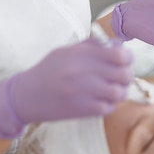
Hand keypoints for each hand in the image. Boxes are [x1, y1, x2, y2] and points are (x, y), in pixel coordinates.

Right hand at [0, 36, 132, 138]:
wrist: (25, 96)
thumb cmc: (48, 71)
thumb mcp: (66, 51)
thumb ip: (91, 46)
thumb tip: (118, 44)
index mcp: (81, 54)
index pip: (119, 54)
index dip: (127, 58)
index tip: (123, 61)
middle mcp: (83, 70)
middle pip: (124, 74)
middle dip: (126, 76)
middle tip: (120, 79)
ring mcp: (83, 91)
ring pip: (119, 93)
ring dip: (119, 93)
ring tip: (111, 92)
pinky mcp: (81, 109)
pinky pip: (108, 108)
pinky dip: (109, 106)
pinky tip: (101, 102)